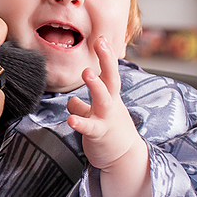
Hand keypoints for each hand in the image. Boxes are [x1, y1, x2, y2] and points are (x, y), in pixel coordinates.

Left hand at [66, 37, 141, 170]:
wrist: (125, 159)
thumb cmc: (112, 134)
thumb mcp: (98, 116)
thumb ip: (84, 106)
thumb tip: (72, 101)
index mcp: (110, 98)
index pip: (109, 72)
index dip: (106, 55)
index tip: (102, 37)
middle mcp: (110, 105)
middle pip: (111, 78)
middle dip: (107, 60)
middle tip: (101, 42)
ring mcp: (106, 118)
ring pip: (102, 99)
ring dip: (96, 85)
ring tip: (87, 73)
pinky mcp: (99, 134)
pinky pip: (89, 127)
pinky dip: (80, 122)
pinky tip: (70, 119)